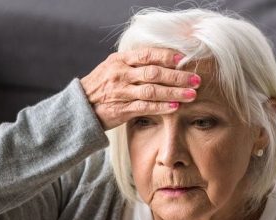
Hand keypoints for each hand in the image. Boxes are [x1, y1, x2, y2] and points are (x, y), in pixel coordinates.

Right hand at [78, 48, 200, 131]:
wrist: (79, 107)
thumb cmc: (101, 87)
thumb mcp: (113, 68)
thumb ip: (133, 64)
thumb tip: (162, 60)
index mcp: (120, 60)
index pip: (148, 55)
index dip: (168, 56)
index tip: (185, 59)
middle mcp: (120, 74)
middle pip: (154, 73)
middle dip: (177, 76)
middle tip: (196, 79)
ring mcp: (120, 92)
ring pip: (152, 91)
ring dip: (174, 92)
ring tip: (191, 94)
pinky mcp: (120, 109)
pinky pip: (144, 107)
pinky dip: (161, 107)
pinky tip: (174, 107)